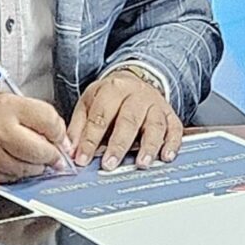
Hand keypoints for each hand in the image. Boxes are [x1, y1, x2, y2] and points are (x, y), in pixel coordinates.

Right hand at [0, 87, 72, 183]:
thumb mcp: (7, 99)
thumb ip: (34, 116)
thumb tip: (59, 139)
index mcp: (6, 107)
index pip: (48, 121)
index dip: (59, 133)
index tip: (60, 138)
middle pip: (39, 151)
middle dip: (51, 156)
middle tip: (53, 156)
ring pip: (24, 170)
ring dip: (34, 168)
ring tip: (31, 159)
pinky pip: (6, 180)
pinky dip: (14, 175)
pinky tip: (13, 164)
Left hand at [68, 70, 184, 169]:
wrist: (135, 80)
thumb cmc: (110, 96)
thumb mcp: (89, 103)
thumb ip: (79, 127)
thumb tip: (70, 151)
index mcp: (113, 89)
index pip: (100, 116)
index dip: (90, 140)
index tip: (82, 158)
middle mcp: (136, 95)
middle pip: (128, 120)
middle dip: (118, 145)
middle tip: (110, 164)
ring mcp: (155, 104)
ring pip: (154, 125)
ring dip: (149, 146)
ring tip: (142, 163)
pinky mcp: (170, 114)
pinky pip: (174, 128)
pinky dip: (172, 143)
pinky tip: (166, 156)